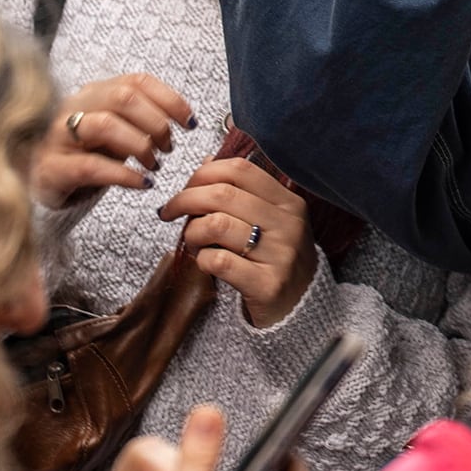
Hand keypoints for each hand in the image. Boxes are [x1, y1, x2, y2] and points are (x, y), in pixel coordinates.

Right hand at [35, 73, 194, 206]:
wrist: (41, 185)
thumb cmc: (85, 155)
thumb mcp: (116, 133)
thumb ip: (142, 121)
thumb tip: (185, 120)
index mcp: (94, 92)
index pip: (137, 81)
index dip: (170, 99)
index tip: (189, 122)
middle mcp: (73, 106)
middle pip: (123, 98)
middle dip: (156, 123)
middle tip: (169, 147)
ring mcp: (57, 136)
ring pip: (105, 125)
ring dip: (140, 145)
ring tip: (154, 165)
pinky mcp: (50, 168)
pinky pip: (91, 166)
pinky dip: (123, 174)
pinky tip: (142, 183)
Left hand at [163, 156, 315, 324]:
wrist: (300, 308)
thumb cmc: (274, 259)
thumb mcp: (269, 221)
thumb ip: (240, 193)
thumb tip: (207, 162)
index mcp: (289, 203)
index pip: (240, 170)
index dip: (204, 173)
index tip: (187, 187)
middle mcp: (288, 225)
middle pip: (223, 194)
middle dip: (186, 199)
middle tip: (170, 211)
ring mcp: (281, 255)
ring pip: (217, 225)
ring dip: (192, 232)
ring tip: (192, 242)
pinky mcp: (267, 285)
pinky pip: (219, 261)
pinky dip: (201, 259)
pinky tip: (205, 263)